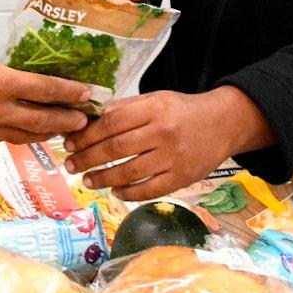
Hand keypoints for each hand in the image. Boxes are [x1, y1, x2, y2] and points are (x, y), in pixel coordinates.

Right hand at [0, 41, 91, 143]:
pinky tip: (25, 131)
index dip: (70, 92)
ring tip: (61, 129)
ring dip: (48, 132)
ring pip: (26, 134)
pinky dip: (22, 134)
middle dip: (67, 120)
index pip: (45, 90)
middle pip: (43, 120)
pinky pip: (5, 136)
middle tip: (84, 119)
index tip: (88, 93)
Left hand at [61, 86, 274, 201]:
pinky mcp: (182, 178)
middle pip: (116, 148)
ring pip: (130, 172)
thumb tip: (90, 118)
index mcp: (153, 109)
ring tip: (87, 181)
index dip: (86, 135)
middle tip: (70, 165)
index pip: (111, 123)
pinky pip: (150, 190)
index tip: (69, 143)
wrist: (223, 123)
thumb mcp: (155, 99)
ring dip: (103, 178)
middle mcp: (162, 132)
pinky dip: (129, 193)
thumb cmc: (182, 110)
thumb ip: (125, 108)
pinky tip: (115, 192)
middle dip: (87, 158)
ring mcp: (173, 157)